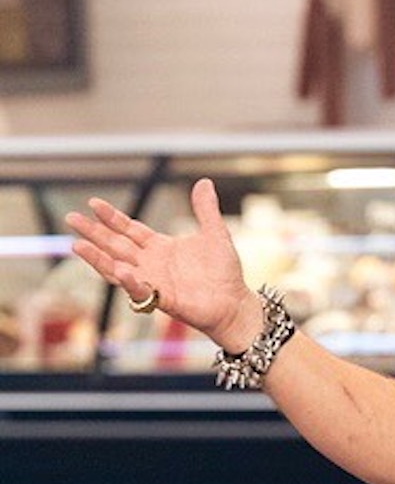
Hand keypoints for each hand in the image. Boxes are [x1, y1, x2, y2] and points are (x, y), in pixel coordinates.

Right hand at [66, 178, 261, 350]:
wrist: (235, 302)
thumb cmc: (223, 271)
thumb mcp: (215, 234)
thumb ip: (206, 210)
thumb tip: (203, 182)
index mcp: (160, 247)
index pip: (129, 229)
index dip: (111, 217)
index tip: (92, 203)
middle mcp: (150, 264)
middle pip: (116, 246)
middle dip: (93, 233)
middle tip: (70, 218)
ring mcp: (153, 282)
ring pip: (118, 269)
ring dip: (98, 258)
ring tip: (77, 245)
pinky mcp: (162, 300)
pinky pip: (141, 291)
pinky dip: (131, 282)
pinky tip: (122, 270)